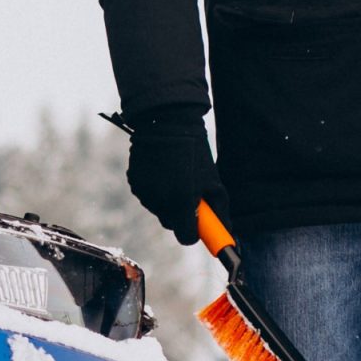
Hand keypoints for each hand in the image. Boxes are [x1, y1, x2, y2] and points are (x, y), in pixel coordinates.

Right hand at [124, 117, 228, 246]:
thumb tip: (227, 232)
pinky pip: (147, 196)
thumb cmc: (196, 152)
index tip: (200, 224)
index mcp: (181, 202)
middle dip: (181, 216)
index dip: (195, 233)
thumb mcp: (214, 181)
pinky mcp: (133, 183)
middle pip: (171, 225)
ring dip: (167, 201)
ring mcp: (144, 193)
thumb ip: (220, 212)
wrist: (168, 122)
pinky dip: (155, 190)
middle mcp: (160, 201)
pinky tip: (162, 171)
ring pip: (158, 210)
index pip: (187, 238)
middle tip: (190, 195)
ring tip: (176, 176)